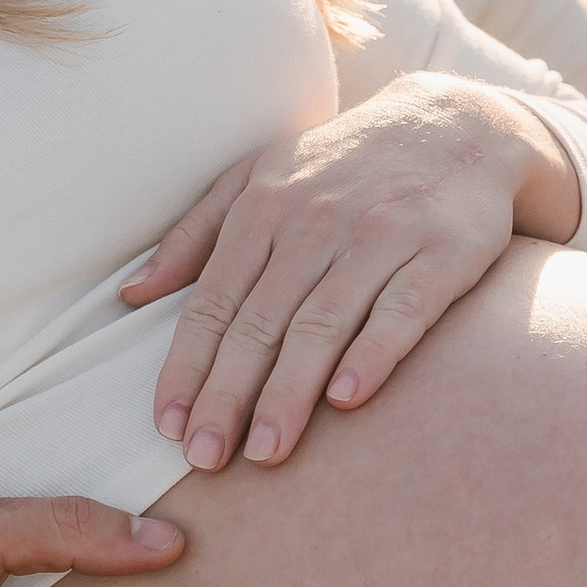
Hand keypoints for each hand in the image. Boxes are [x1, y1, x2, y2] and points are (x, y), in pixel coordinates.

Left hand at [124, 75, 582, 470]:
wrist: (455, 127)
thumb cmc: (341, 166)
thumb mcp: (259, 176)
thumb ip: (194, 235)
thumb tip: (131, 294)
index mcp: (263, 210)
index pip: (213, 303)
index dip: (187, 367)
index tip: (167, 427)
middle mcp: (315, 223)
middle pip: (261, 322)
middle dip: (228, 394)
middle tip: (205, 459)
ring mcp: (379, 237)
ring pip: (322, 324)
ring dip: (289, 391)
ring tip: (265, 452)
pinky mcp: (440, 253)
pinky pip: (402, 310)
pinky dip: (372, 354)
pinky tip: (346, 399)